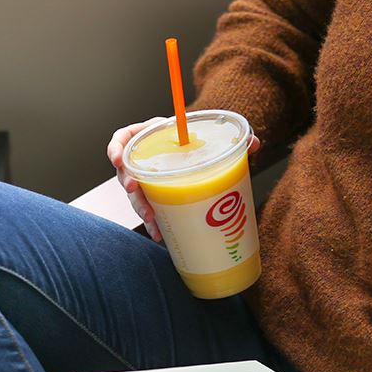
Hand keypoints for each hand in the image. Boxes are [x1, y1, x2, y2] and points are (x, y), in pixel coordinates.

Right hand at [106, 118, 260, 242]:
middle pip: (125, 172)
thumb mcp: (208, 136)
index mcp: (149, 137)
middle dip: (127, 183)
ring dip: (141, 208)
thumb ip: (230, 139)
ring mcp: (144, 180)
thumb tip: (255, 143)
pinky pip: (148, 210)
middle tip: (134, 191)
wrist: (195, 156)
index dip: (116, 149)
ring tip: (151, 220)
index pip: (122, 139)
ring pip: (135, 195)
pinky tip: (160, 234)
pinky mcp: (152, 198)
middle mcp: (142, 160)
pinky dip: (154, 223)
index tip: (117, 159)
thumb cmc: (195, 143)